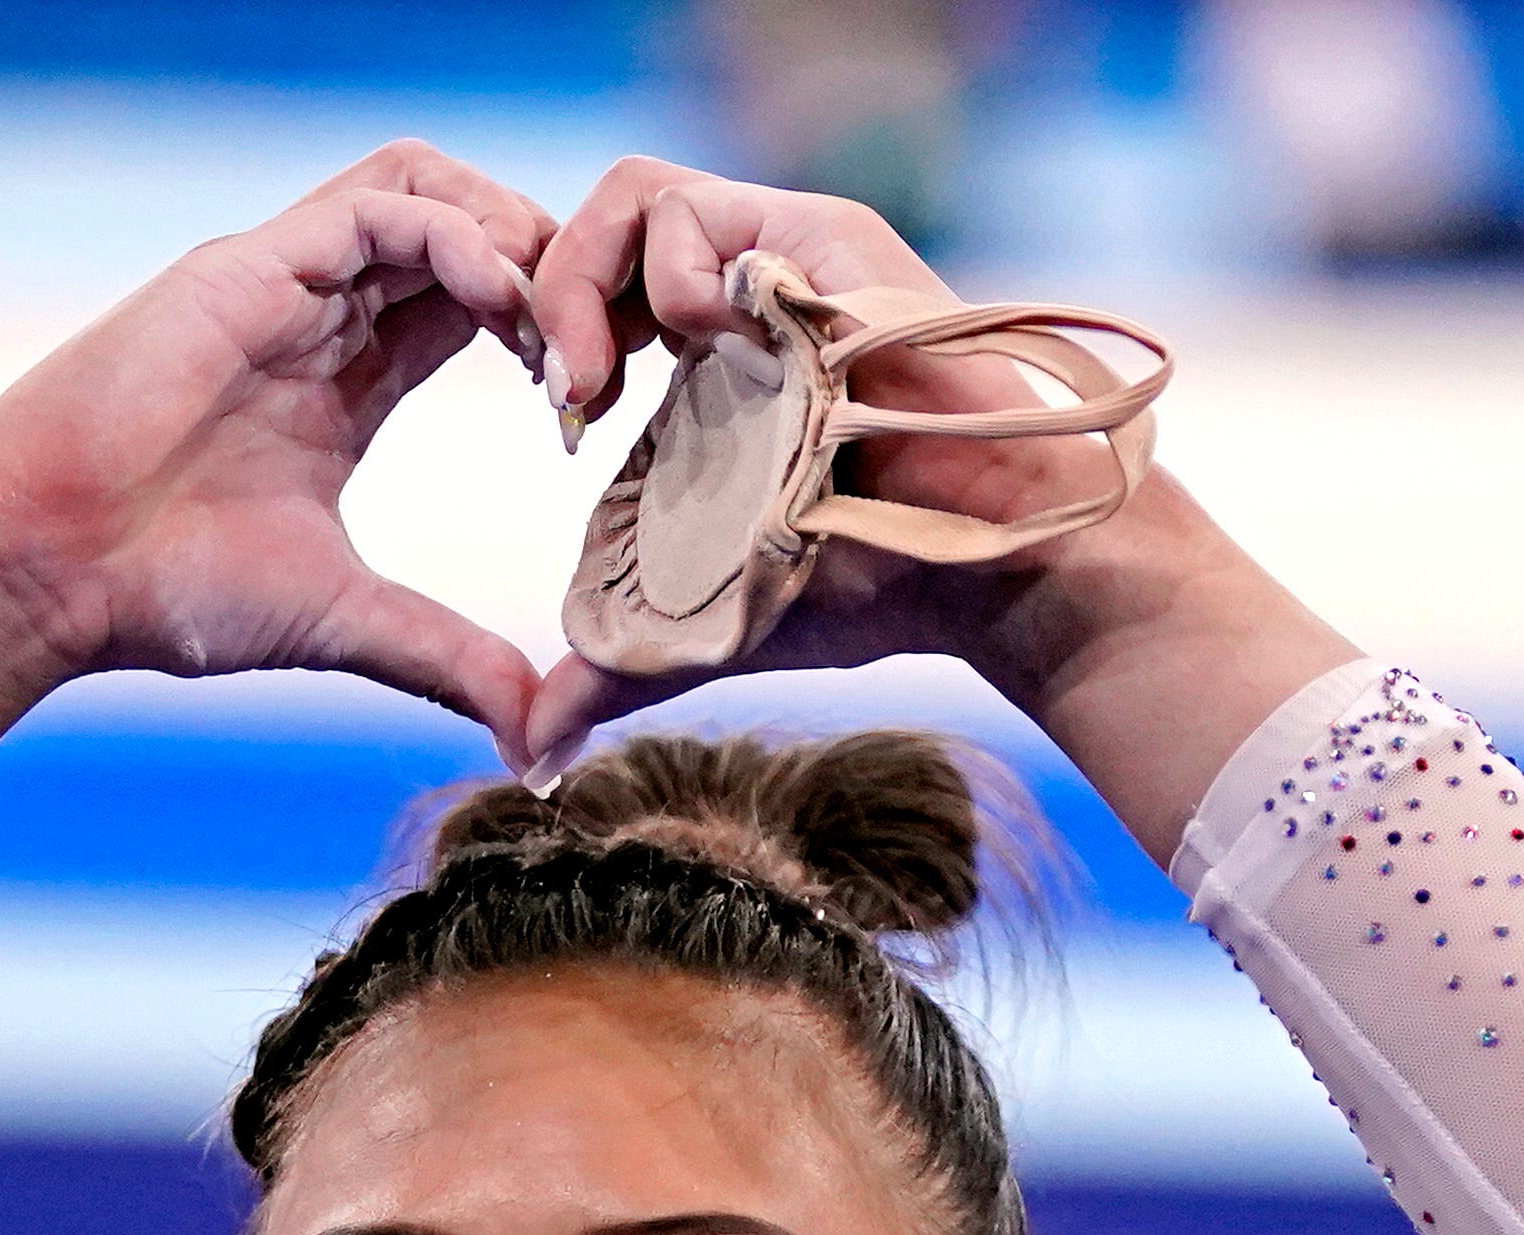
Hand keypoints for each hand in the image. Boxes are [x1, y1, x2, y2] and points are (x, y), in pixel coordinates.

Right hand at [0, 144, 557, 762]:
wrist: (45, 575)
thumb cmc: (165, 595)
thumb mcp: (346, 623)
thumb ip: (447, 659)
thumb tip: (535, 741)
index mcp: (347, 382)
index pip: (473, 305)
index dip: (549, 329)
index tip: (590, 404)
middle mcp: (320, 316)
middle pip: (464, 228)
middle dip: (548, 269)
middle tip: (595, 350)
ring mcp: (285, 281)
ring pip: (430, 187)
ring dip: (512, 231)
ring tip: (553, 318)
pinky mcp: (250, 266)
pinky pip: (382, 204)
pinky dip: (458, 235)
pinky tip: (498, 305)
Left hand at [512, 155, 1188, 771]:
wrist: (989, 568)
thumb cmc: (877, 586)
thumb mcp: (713, 617)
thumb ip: (620, 664)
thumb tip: (534, 752)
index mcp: (716, 353)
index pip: (596, 292)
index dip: (549, 336)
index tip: (560, 422)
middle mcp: (747, 286)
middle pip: (595, 230)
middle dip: (544, 301)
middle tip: (557, 398)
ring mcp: (784, 252)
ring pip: (628, 195)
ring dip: (579, 281)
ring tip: (595, 382)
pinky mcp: (818, 235)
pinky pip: (684, 205)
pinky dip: (653, 272)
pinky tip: (690, 348)